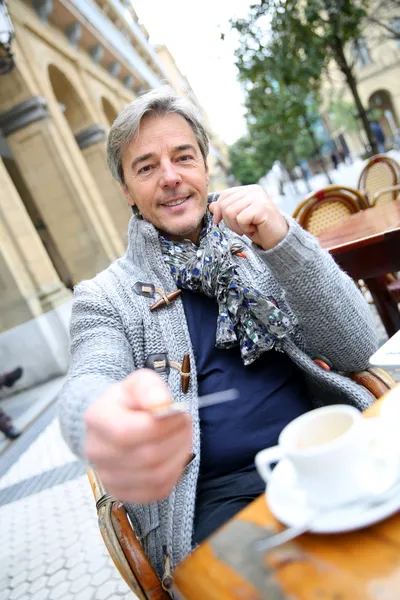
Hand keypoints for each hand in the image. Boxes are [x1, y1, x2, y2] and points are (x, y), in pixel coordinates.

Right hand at [84, 369, 191, 502]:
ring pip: (155, 477)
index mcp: (97, 419)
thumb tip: (161, 404)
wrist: (113, 421)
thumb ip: (150, 388)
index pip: (128, 433)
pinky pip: (156, 492)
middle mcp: (96, 451)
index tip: (180, 413)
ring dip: (179, 456)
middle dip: (176, 440)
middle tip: (186, 424)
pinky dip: (174, 474)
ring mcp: (107, 476)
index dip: (162, 426)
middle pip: (146, 457)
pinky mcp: (122, 493)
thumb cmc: (129, 401)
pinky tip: (175, 456)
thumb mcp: (139, 382)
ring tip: (183, 438)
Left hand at [209, 185, 287, 249]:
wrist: (278, 239)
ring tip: (248, 228)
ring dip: (237, 226)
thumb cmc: (259, 228)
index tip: (218, 222)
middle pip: (225, 204)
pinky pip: (241, 219)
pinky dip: (245, 229)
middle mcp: (254, 190)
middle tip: (241, 228)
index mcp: (248, 190)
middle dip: (229, 221)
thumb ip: (226, 210)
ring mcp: (259, 198)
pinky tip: (255, 229)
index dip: (218, 210)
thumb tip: (211, 206)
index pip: (224, 195)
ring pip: (230, 212)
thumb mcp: (239, 218)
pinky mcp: (262, 207)